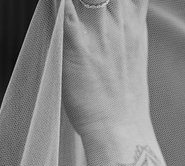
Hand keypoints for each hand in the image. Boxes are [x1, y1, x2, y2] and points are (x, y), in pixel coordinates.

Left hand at [62, 0, 152, 141]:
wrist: (122, 132)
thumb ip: (125, 31)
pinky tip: (49, 3)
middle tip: (83, 0)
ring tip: (66, 4)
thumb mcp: (133, 57)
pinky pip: (60, 6)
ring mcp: (99, 30)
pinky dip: (54, 3)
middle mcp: (120, 20)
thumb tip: (113, 23)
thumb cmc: (124, 102)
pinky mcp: (76, 42)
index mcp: (135, 23)